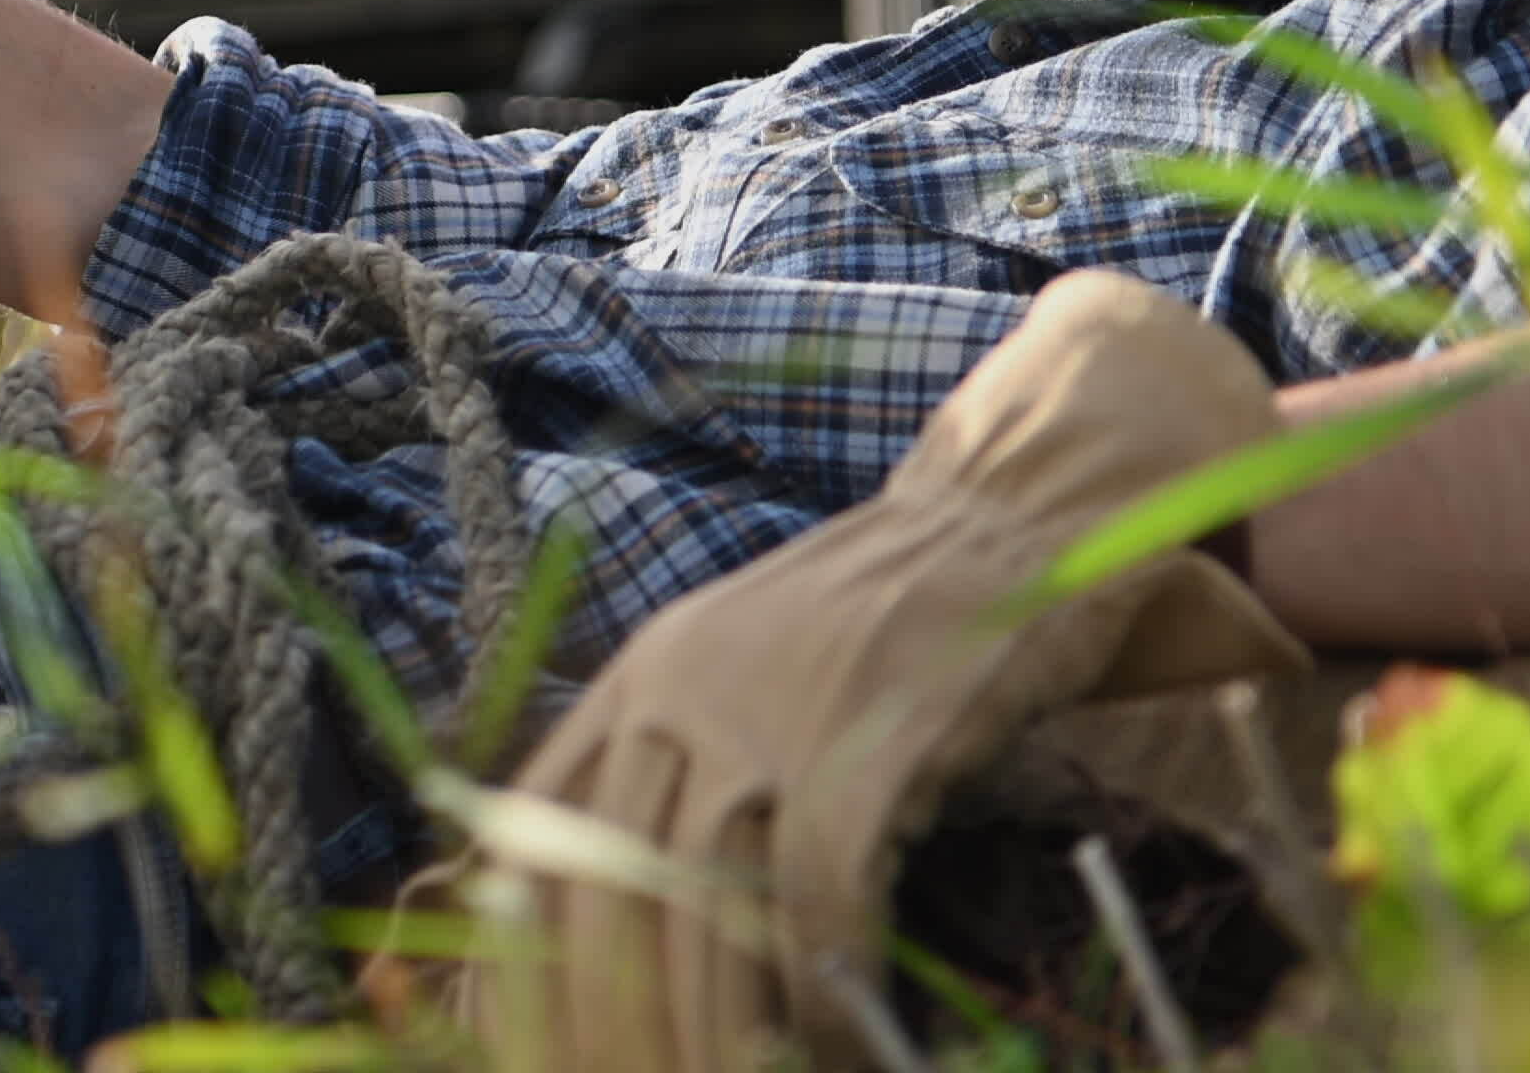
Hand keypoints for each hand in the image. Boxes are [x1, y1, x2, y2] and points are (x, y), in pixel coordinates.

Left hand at [467, 272, 1305, 1069]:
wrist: (1014, 511)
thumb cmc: (885, 618)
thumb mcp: (739, 672)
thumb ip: (667, 769)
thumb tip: (591, 911)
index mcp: (638, 679)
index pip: (528, 845)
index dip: (514, 967)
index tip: (533, 1049)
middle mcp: (682, 691)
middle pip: (607, 904)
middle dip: (617, 1032)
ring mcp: (776, 714)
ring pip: (704, 921)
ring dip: (719, 1038)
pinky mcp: (875, 743)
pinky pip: (821, 905)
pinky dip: (824, 994)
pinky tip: (844, 1042)